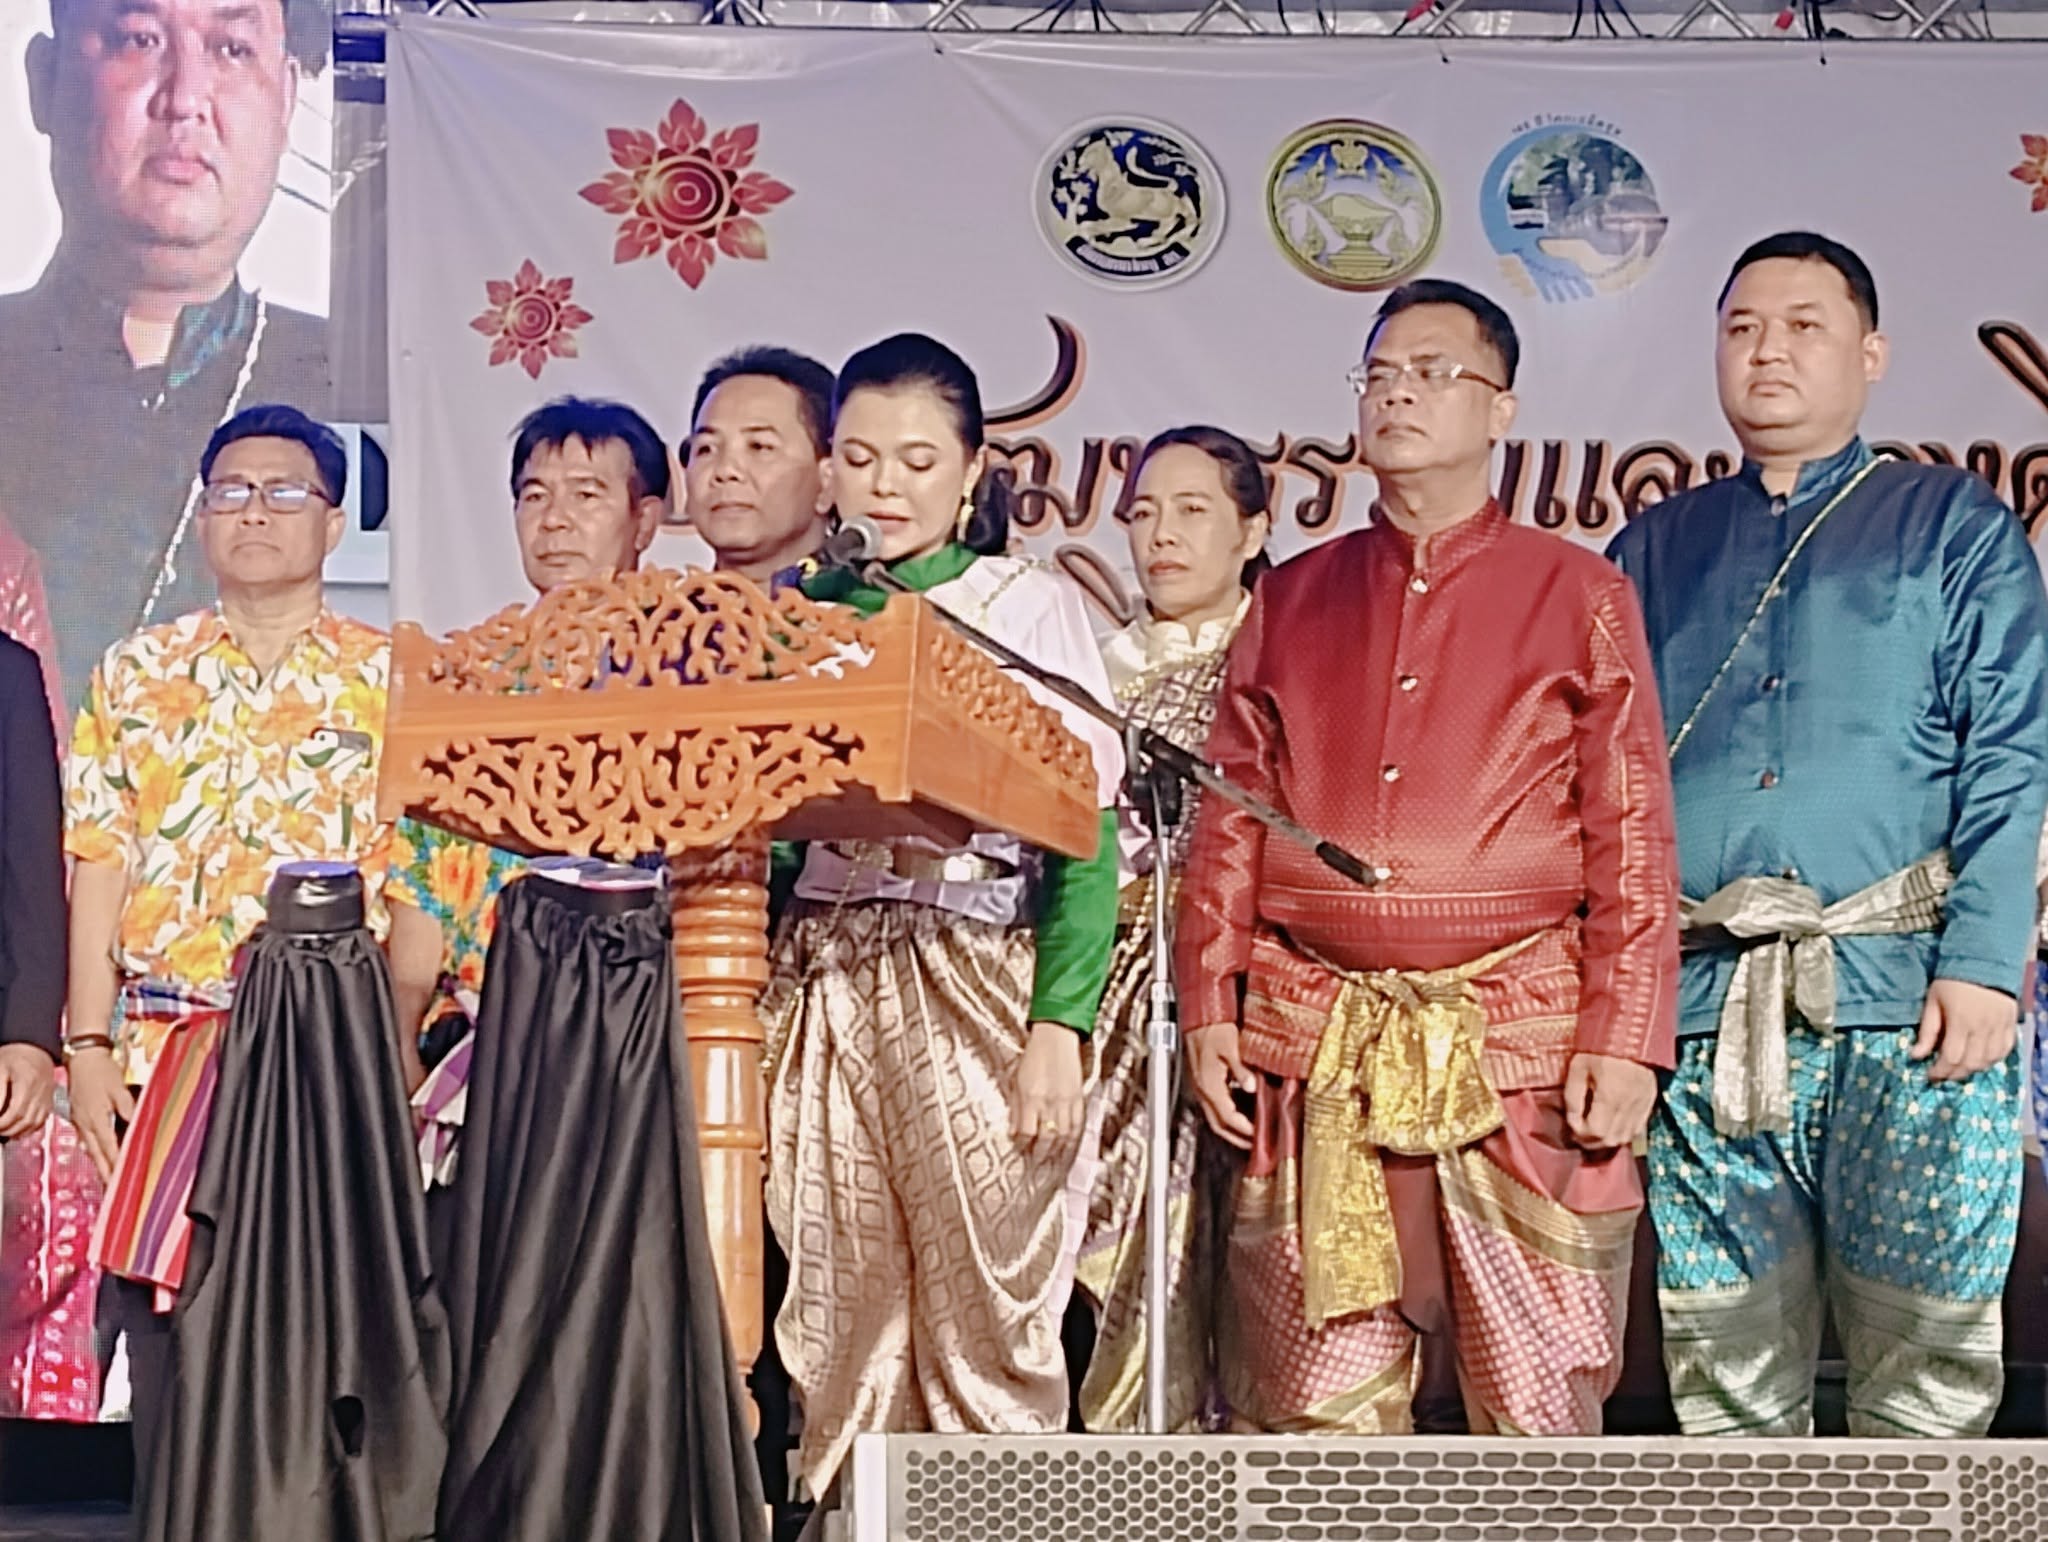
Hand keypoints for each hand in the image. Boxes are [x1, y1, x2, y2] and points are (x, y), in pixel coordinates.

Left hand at [0, 1044, 56, 1139]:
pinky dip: (27, 1130)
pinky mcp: (49, 1102)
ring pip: (33, 1124)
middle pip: (24, 1121)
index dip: (0, 1123)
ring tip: (2, 1129)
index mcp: (28, 1083)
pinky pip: (40, 1122)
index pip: (14, 1112)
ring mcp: (47, 1098)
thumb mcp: (0, 1069)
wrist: (35, 1050)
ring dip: (16, 1132)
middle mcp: (40, 1093)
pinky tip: (16, 1129)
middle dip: (5, 1129)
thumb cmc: (14, 1057)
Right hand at [66, 1047, 134, 1180]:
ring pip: (90, 1150)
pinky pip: (87, 1142)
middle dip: (105, 1174)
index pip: (109, 1148)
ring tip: (109, 1181)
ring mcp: (80, 1123)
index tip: (125, 1179)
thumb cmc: (102, 1071)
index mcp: (96, 1119)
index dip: (117, 1164)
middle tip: (115, 1192)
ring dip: (100, 1166)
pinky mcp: (79, 1119)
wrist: (82, 1058)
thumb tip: (139, 1125)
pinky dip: (95, 1153)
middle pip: (97, 1155)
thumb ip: (129, 1108)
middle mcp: (85, 1125)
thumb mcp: (119, 1088)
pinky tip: (101, 1159)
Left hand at [1012, 1021, 1083, 1156]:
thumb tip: (1014, 1132)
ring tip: (1053, 1160)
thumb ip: (1016, 1109)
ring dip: (1059, 1151)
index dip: (1024, 1145)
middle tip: (1037, 1163)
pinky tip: (1069, 1145)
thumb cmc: (1033, 1057)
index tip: (1021, 1151)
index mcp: (1031, 1098)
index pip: (1028, 1133)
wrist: (1056, 1038)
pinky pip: (1078, 1124)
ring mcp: (1067, 1101)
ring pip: (1065, 1136)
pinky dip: (1073, 1138)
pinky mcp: (1079, 1097)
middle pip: (1047, 1139)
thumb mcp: (1017, 1081)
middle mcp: (1050, 1102)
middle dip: (1041, 1154)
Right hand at [1186, 1022, 1255, 1149]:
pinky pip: (1212, 1107)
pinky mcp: (1201, 1082)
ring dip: (1230, 1129)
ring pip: (1213, 1118)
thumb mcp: (1231, 1046)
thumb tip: (1252, 1087)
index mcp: (1209, 1084)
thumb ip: (1240, 1069)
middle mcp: (1202, 1089)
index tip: (1258, 1137)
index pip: (1227, 1117)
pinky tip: (1239, 1113)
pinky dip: (1226, 1116)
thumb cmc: (1214, 1028)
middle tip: (1254, 1146)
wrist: (1199, 1016)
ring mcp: (1199, 1087)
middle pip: (1217, 1125)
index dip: (1243, 1129)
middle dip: (1235, 1138)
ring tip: (1249, 1134)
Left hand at [1563, 1052, 1658, 1148]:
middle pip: (1610, 1140)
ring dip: (1606, 1140)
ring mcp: (1643, 1105)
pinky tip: (1610, 1125)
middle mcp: (1630, 1105)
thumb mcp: (1578, 1067)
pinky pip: (1636, 1129)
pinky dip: (1621, 1133)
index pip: (1595, 1132)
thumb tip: (1572, 1119)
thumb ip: (1573, 1096)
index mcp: (1611, 1096)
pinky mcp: (1650, 1102)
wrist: (1631, 1032)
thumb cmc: (1599, 1047)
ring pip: (1625, 1138)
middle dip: (1591, 1141)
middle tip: (1578, 1132)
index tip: (1571, 1123)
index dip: (1579, 1132)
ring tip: (1593, 1131)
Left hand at [1911, 977, 2017, 1083]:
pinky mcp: (2011, 1025)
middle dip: (1954, 1074)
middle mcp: (1983, 1027)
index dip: (1940, 1071)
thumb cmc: (1951, 981)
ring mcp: (2000, 1027)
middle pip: (1971, 1063)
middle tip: (1942, 1075)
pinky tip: (1979, 1061)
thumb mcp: (1932, 1002)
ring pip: (1989, 1060)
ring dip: (1972, 1069)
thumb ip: (1927, 1031)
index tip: (1929, 1075)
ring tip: (1958, 1069)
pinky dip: (1992, 1060)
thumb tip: (1916, 1055)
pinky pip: (2004, 1051)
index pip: (1952, 1057)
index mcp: (1961, 1021)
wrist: (1982, 962)